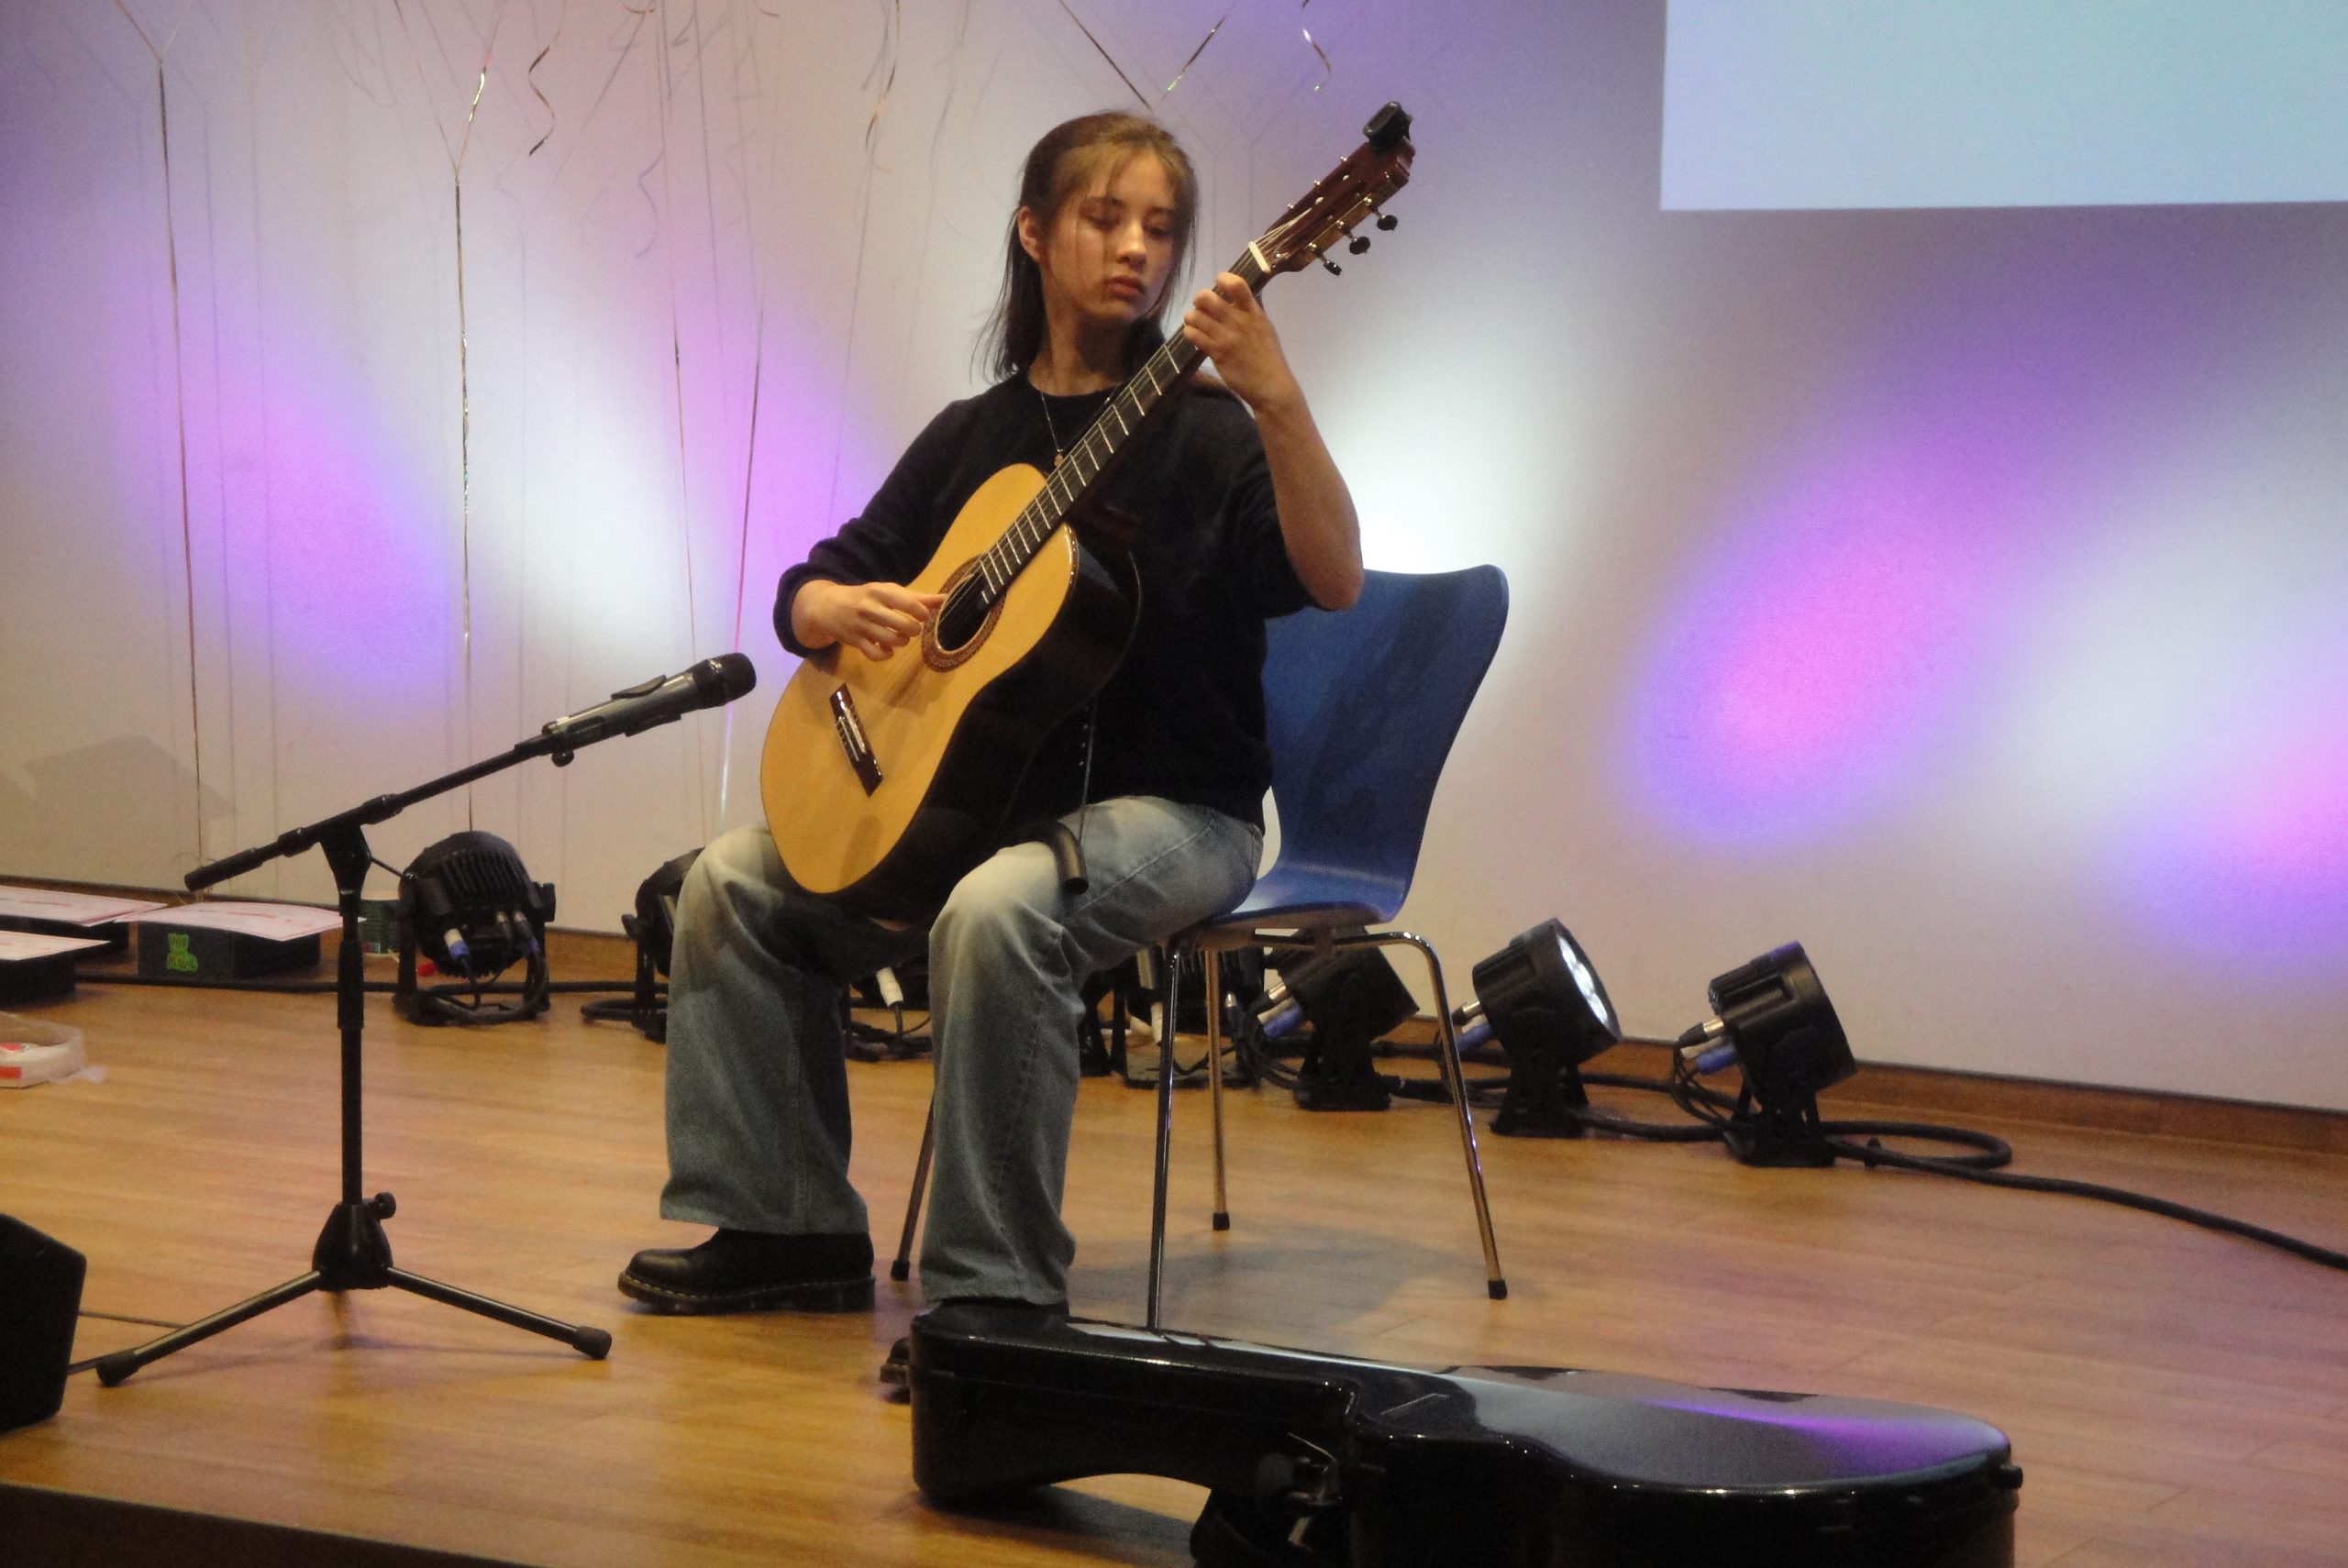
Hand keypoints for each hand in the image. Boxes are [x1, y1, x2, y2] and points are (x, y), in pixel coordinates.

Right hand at [792, 580, 944, 659]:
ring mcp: (860, 625)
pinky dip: (886, 655)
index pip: (908, 603)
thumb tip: (945, 599)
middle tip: (912, 628)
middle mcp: (870, 607)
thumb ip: (916, 597)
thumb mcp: (887, 592)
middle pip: (903, 625)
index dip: (921, 612)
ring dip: (902, 642)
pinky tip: (888, 650)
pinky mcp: (854, 641)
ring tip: (901, 638)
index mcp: (880, 592)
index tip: (922, 615)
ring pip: (891, 641)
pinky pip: (875, 654)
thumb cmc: (865, 597)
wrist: (826, 606)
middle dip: (913, 630)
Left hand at [1182, 273, 1301, 413]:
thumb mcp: (1265, 327)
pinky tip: (1194, 336)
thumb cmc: (1268, 356)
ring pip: (1196, 317)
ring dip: (1191, 317)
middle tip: (1201, 306)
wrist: (1271, 386)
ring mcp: (1227, 338)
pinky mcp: (1217, 354)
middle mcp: (1239, 322)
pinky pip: (1194, 336)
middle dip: (1199, 299)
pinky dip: (1190, 333)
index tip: (1219, 283)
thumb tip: (1239, 292)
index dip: (1223, 279)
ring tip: (1195, 323)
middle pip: (1207, 298)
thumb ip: (1251, 310)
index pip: (1236, 284)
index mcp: (1254, 312)